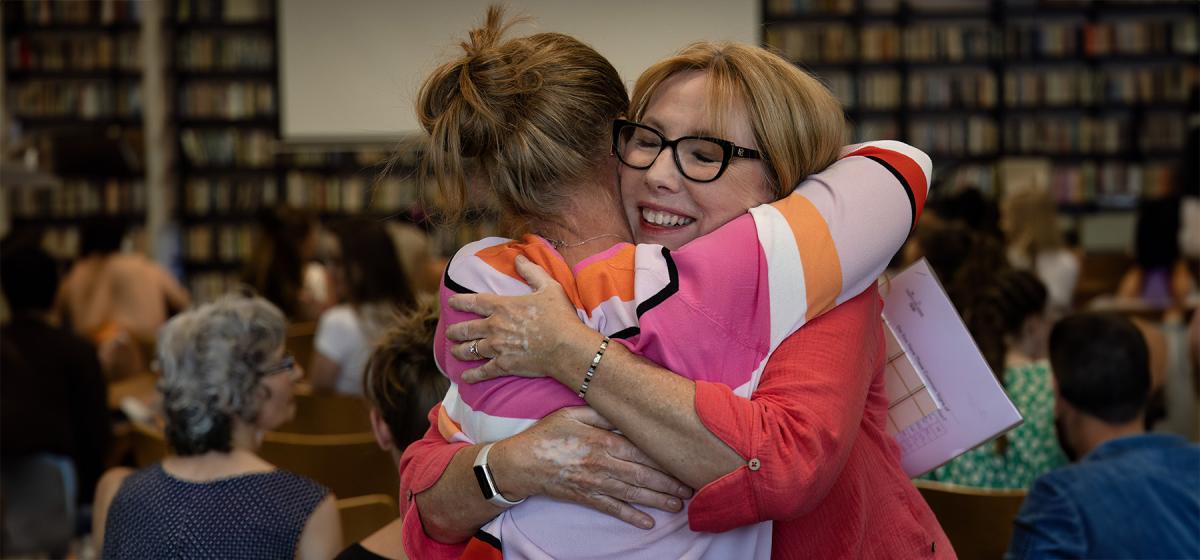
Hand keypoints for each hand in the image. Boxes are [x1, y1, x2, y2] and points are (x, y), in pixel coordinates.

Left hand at [446, 255, 600, 383]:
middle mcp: (494, 327)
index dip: (459, 301)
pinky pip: (482, 372)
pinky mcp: (504, 366)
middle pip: (466, 329)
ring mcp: (497, 348)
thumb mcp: (549, 287)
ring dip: (459, 351)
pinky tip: (465, 377)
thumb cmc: (560, 316)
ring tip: (454, 351)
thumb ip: (531, 271)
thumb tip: (519, 257)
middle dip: (455, 331)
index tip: (450, 302)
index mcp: (502, 306)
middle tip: (449, 332)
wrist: (566, 347)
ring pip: (470, 350)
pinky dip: (472, 375)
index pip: (474, 301)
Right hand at [491, 407, 692, 528]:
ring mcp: (594, 483)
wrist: (520, 463)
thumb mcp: (572, 414)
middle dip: (669, 482)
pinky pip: (612, 509)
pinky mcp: (586, 498)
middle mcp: (602, 464)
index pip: (641, 451)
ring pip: (632, 493)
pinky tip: (647, 524)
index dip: (665, 457)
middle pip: (642, 474)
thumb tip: (625, 411)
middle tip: (692, 488)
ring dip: (657, 500)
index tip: (684, 461)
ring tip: (678, 505)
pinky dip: (631, 517)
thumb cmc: (546, 435)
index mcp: (602, 441)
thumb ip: (601, 414)